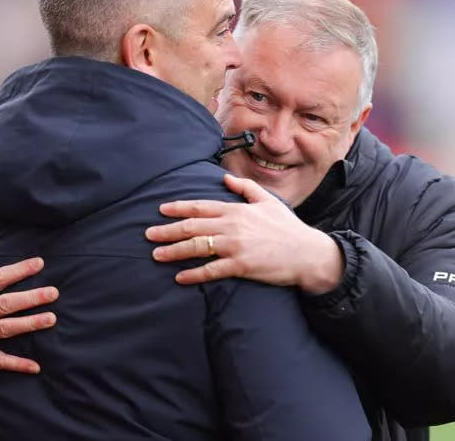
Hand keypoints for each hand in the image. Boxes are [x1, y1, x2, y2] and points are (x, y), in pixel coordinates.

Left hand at [146, 174, 344, 293]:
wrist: (306, 253)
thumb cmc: (287, 228)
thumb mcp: (267, 201)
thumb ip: (245, 188)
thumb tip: (225, 177)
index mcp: (236, 210)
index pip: (201, 206)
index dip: (178, 208)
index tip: (161, 210)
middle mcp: (232, 226)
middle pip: (192, 226)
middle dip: (167, 230)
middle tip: (148, 234)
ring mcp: (235, 246)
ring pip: (197, 247)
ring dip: (174, 251)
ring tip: (156, 255)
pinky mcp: (240, 266)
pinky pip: (211, 271)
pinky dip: (194, 275)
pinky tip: (180, 277)